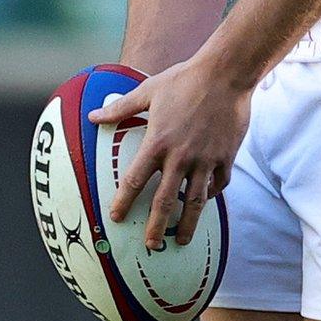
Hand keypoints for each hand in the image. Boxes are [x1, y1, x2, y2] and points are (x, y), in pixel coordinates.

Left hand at [88, 56, 250, 249]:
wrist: (225, 74)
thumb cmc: (183, 80)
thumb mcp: (148, 91)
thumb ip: (120, 108)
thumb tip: (93, 117)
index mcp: (158, 142)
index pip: (136, 180)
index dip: (124, 201)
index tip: (115, 217)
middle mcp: (181, 157)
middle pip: (165, 201)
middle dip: (156, 227)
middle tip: (150, 246)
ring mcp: (206, 159)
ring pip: (196, 202)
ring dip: (187, 224)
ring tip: (180, 240)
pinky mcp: (226, 158)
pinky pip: (218, 185)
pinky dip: (211, 196)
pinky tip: (204, 202)